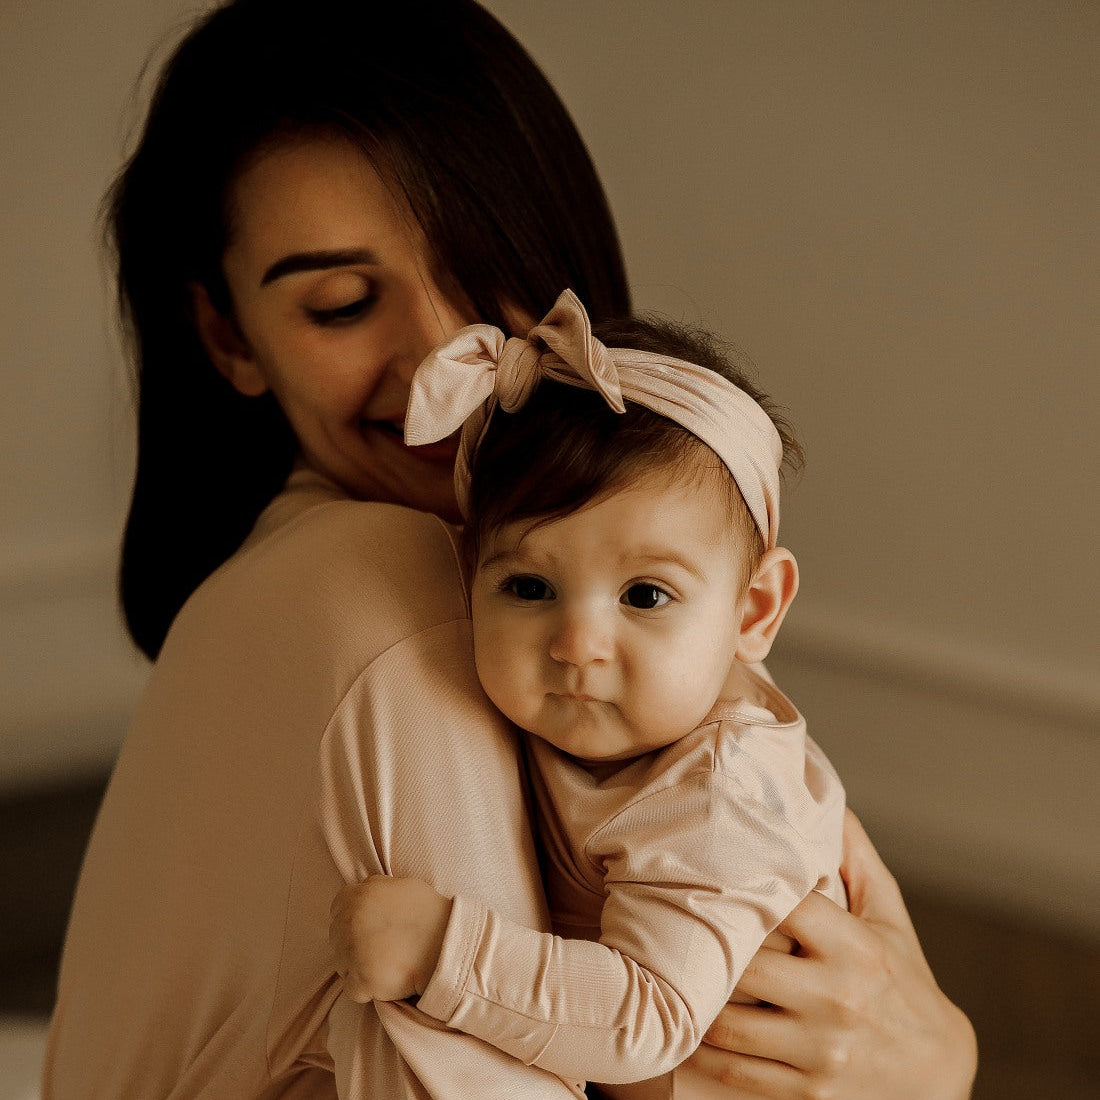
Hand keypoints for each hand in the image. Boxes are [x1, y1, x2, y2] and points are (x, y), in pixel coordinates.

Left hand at [329, 875, 451, 1002]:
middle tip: (380, 949)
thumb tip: (361, 891)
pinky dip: (367, 989)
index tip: (369, 928)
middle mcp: (349, 922)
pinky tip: (386, 980)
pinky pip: (353, 989)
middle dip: (354, 945)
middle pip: (337, 938)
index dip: (353, 920)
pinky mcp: (363, 980)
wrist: (448, 944)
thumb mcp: (402, 885)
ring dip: (359, 967)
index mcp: (357, 896)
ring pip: (342, 965)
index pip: (338, 909)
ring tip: (386, 964)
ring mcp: (354, 952)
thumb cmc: (429, 913)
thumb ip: (375, 888)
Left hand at [687, 810, 976, 1098]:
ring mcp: (821, 1050)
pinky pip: (736, 1071)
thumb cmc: (906, 982)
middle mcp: (837, 998)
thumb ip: (856, 859)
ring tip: (669, 974)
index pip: (784, 906)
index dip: (742, 888)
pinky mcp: (808, 1092)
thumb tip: (832, 803)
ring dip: (694, 1001)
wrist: (941, 1074)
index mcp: (854, 947)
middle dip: (706, 947)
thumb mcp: (890, 917)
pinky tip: (687, 1026)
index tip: (708, 873)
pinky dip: (702, 1050)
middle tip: (671, 925)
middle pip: (746, 966)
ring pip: (729, 1024)